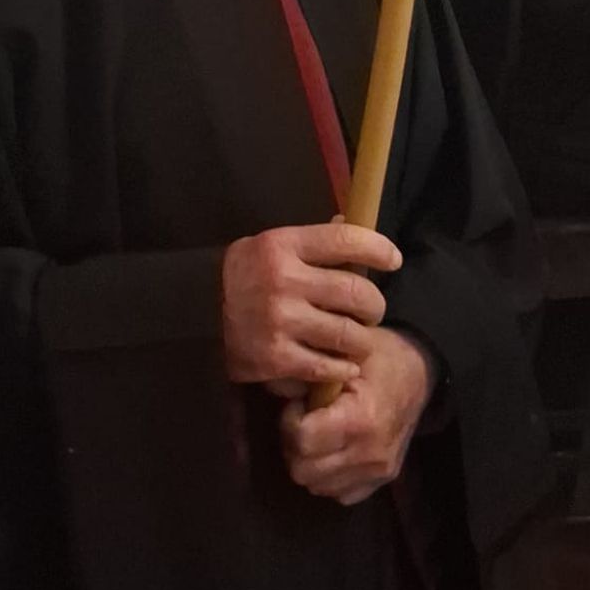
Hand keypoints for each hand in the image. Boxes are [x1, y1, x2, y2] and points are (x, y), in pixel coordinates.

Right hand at [222, 221, 400, 386]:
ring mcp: (280, 320)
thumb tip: (351, 221)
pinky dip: (342, 368)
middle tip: (371, 310)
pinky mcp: (276, 357)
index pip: (345, 239)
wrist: (195, 316)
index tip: (393, 259)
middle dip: (374, 305)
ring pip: (350, 334)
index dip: (378, 248)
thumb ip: (313, 241)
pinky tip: (340, 364)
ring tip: (356, 339)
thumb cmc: (246, 276)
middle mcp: (283, 279)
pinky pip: (329, 367)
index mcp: (283, 244)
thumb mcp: (272, 246)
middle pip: (357, 292)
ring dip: (362, 340)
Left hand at [279, 326, 437, 505]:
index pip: (303, 440)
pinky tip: (332, 447)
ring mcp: (377, 473)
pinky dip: (327, 474)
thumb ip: (311, 368)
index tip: (299, 404)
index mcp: (361, 419)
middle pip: (303, 470)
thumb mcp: (346, 350)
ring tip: (318, 431)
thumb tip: (274, 382)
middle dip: (293, 443)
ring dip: (308, 461)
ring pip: (315, 486)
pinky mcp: (380, 483)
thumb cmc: (379, 357)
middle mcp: (370, 454)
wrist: (420, 375)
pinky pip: (336, 494)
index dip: (290, 420)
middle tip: (303, 418)